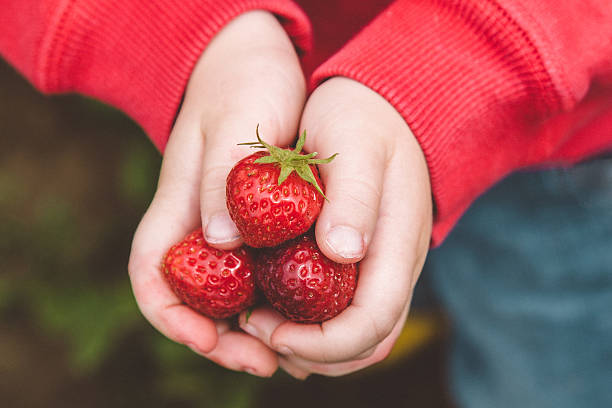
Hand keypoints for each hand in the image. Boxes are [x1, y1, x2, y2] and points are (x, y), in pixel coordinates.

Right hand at [128, 11, 305, 376]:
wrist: (253, 62)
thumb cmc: (241, 84)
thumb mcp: (234, 123)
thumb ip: (223, 180)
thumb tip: (221, 242)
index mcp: (177, 206)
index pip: (152, 277)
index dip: (174, 318)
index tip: (210, 339)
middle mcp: (197, 225)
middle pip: (193, 300)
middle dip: (222, 339)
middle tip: (268, 361)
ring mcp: (224, 226)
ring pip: (228, 294)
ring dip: (253, 328)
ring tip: (295, 351)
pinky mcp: (254, 221)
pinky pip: (258, 272)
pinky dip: (276, 300)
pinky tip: (310, 311)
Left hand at [238, 77, 432, 377]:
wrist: (381, 104)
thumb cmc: (362, 117)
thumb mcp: (354, 143)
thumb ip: (353, 197)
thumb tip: (342, 253)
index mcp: (397, 244)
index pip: (371, 323)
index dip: (321, 343)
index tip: (269, 327)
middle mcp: (397, 266)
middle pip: (366, 343)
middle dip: (311, 352)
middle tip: (255, 327)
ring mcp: (384, 266)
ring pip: (359, 337)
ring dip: (310, 345)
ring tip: (259, 321)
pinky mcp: (366, 260)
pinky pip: (347, 312)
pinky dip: (313, 325)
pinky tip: (275, 306)